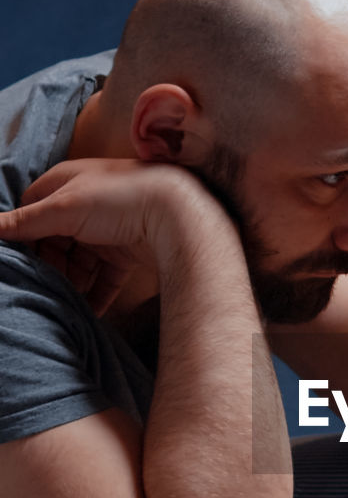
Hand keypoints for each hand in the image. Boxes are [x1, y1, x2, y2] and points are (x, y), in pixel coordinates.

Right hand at [0, 159, 206, 314]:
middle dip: (48, 265)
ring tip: (64, 301)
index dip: (22, 235)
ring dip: (71, 283)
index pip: (31, 210)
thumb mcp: (64, 207)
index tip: (18, 261)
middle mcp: (86, 205)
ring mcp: (107, 231)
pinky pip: (104, 280)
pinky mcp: (127, 254)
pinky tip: (89, 313)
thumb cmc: (121, 199)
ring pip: (78, 263)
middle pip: (53, 241)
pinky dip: (96, 296)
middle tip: (43, 285)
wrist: (180, 215)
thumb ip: (25, 221)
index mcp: (67, 183)